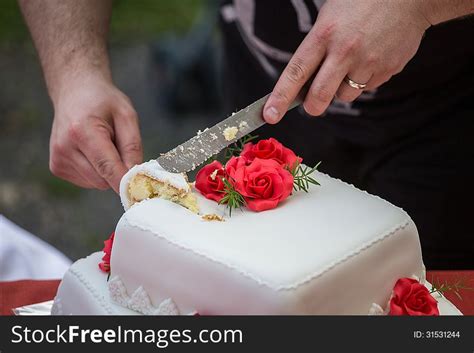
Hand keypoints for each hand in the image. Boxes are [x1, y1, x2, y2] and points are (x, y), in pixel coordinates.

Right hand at [49, 74, 142, 191]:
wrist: (74, 92)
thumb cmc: (104, 102)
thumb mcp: (127, 116)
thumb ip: (133, 146)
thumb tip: (135, 176)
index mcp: (82, 131)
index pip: (107, 167)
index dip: (124, 182)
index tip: (139, 192)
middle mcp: (65, 147)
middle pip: (103, 180)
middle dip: (118, 171)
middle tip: (119, 148)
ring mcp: (58, 159)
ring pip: (96, 184)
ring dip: (106, 171)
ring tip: (102, 145)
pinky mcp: (57, 167)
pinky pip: (88, 182)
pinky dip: (96, 172)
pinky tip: (92, 151)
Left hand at [263, 0, 430, 121]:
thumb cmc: (362, 2)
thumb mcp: (329, 17)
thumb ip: (316, 49)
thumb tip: (303, 84)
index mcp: (324, 34)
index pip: (296, 73)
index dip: (280, 97)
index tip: (269, 115)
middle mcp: (345, 51)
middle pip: (319, 97)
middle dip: (312, 106)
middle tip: (312, 104)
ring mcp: (368, 62)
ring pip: (345, 95)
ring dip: (342, 88)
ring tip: (352, 63)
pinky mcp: (387, 70)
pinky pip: (368, 87)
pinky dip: (365, 80)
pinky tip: (371, 57)